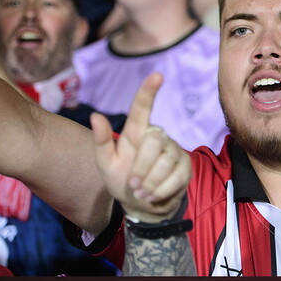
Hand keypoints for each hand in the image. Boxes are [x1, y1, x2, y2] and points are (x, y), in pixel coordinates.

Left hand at [91, 73, 190, 222]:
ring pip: (166, 161)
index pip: (142, 108)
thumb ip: (100, 141)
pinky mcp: (185, 166)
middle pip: (154, 141)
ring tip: (141, 193)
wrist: (141, 205)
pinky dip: (161, 191)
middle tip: (133, 185)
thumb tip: (95, 115)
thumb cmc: (121, 179)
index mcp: (136, 132)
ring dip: (150, 182)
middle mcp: (157, 136)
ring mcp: (174, 150)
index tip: (157, 75)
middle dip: (142, 167)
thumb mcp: (105, 164)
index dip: (149, 91)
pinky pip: (176, 176)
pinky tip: (153, 196)